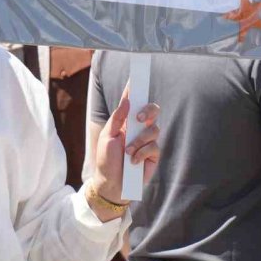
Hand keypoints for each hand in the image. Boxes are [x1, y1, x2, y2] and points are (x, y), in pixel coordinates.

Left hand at [89, 85, 160, 209]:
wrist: (112, 184)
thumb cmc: (106, 160)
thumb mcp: (107, 137)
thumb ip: (117, 119)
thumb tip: (127, 101)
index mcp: (125, 121)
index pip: (133, 102)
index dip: (135, 89)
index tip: (137, 77)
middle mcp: (138, 128)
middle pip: (152, 111)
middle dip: (148, 110)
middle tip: (139, 118)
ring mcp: (147, 141)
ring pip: (154, 129)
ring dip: (139, 140)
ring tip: (128, 152)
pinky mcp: (153, 155)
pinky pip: (154, 146)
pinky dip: (142, 153)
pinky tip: (133, 161)